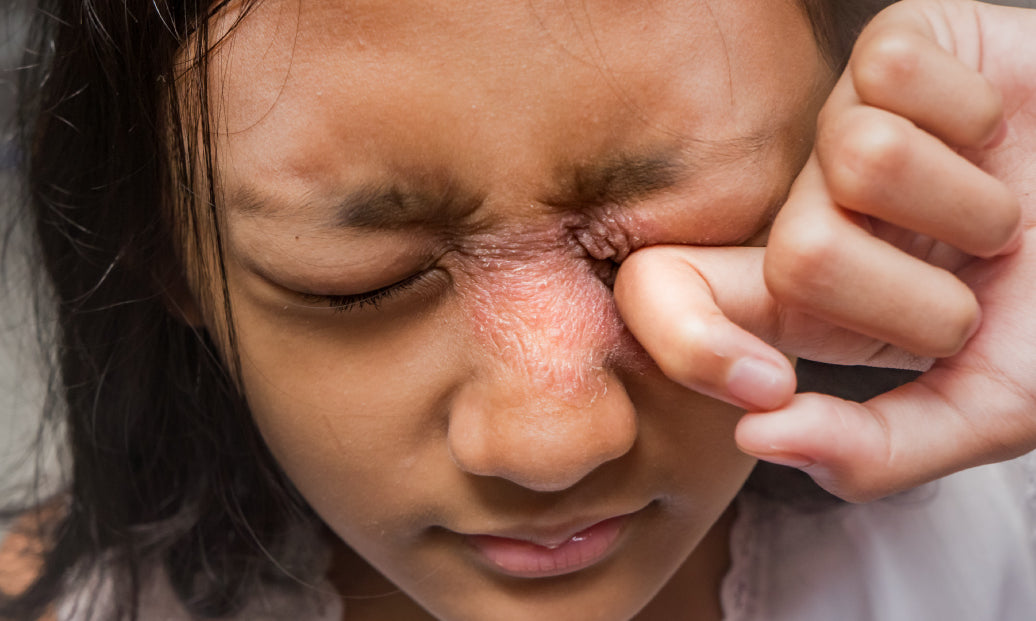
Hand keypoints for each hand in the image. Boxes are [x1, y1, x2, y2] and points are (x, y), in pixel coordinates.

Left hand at [615, 0, 1035, 501]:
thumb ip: (876, 448)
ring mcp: (845, 127)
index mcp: (808, 300)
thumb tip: (756, 438)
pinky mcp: (892, 48)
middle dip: (920, 296)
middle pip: (794, 257)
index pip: (666, 298)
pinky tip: (995, 132)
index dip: (688, 345)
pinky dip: (978, 116)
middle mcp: (812, 210)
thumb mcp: (988, 408)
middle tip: (975, 286)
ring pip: (858, 159)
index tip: (769, 386)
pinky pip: (896, 73)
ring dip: (969, 207)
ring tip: (1000, 214)